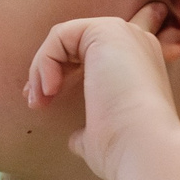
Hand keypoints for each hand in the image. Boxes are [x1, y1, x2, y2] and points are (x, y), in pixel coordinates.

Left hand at [25, 4, 179, 179]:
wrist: (143, 149)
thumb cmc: (126, 148)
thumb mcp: (105, 134)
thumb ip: (90, 125)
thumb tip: (76, 139)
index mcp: (139, 65)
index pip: (98, 51)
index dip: (68, 69)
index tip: (48, 98)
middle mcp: (136, 44)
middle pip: (77, 43)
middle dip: (49, 68)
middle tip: (36, 101)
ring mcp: (124, 34)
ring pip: (65, 38)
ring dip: (43, 67)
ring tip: (40, 101)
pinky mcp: (107, 31)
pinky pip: (61, 35)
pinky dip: (45, 61)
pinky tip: (50, 90)